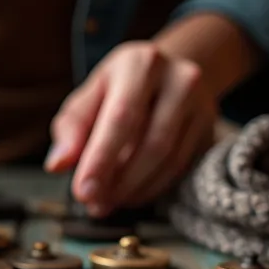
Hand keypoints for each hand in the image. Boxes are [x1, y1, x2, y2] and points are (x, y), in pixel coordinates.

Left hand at [45, 14, 257, 216]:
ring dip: (135, 190)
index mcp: (141, 63)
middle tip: (94, 204)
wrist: (168, 74)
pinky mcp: (210, 130)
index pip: (122, 116)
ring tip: (108, 202)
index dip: (101, 158)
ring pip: (170, 160)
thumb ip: (71, 128)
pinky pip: (181, 168)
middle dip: (119, 181)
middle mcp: (179, 80)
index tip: (83, 191)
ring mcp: (202, 105)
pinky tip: (131, 195)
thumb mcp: (90, 96)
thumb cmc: (119, 88)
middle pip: (152, 143)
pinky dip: (152, 189)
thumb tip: (58, 164)